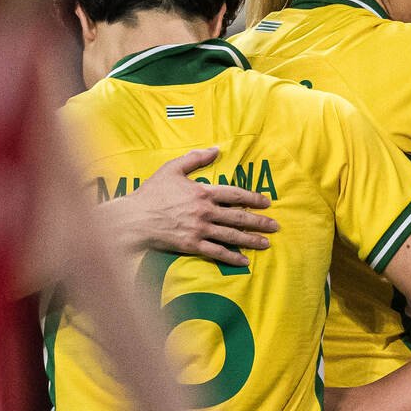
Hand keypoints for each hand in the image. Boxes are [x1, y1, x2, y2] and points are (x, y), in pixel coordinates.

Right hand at [138, 147, 277, 266]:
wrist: (134, 218)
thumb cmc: (152, 193)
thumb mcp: (172, 169)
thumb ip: (196, 158)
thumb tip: (216, 149)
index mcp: (203, 192)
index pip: (235, 194)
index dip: (253, 198)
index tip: (266, 202)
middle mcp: (205, 211)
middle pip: (238, 216)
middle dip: (259, 222)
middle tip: (276, 226)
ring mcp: (200, 230)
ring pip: (231, 235)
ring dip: (251, 240)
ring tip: (266, 243)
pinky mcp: (192, 245)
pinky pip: (217, 252)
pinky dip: (232, 257)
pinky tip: (244, 261)